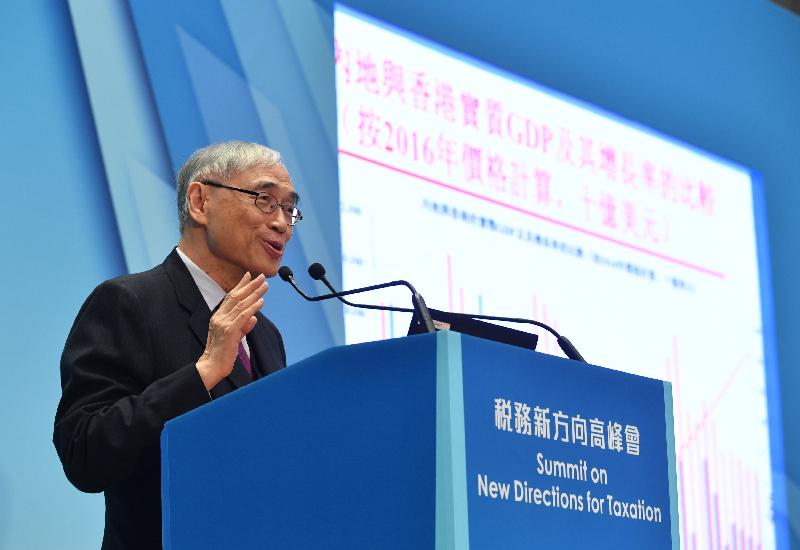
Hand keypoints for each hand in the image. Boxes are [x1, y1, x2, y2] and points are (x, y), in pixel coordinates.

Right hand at [196, 272, 267, 389]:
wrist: (211, 367)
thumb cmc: (222, 354)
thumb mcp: (234, 337)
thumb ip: (243, 327)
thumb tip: (253, 318)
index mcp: (218, 317)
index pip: (230, 297)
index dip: (240, 285)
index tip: (249, 275)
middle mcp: (219, 317)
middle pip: (236, 297)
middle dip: (250, 285)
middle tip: (261, 276)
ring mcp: (223, 323)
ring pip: (241, 304)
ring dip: (254, 293)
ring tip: (264, 285)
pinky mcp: (229, 331)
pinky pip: (243, 316)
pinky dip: (253, 307)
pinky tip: (261, 301)